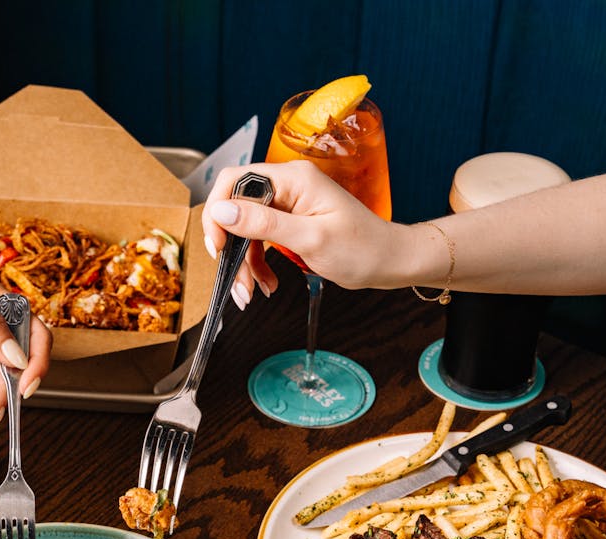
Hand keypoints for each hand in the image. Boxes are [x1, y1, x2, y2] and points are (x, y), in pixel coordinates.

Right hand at [201, 161, 407, 304]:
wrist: (388, 262)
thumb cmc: (362, 249)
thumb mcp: (310, 239)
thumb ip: (264, 224)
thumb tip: (221, 211)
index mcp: (293, 179)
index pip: (235, 181)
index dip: (218, 212)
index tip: (218, 246)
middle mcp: (288, 185)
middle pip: (236, 208)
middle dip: (231, 247)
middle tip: (235, 279)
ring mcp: (288, 203)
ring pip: (244, 229)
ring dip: (243, 263)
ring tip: (251, 292)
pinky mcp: (289, 221)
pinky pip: (259, 240)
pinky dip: (257, 264)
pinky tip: (266, 284)